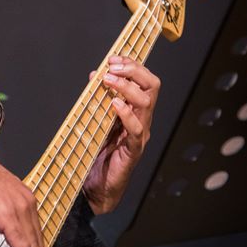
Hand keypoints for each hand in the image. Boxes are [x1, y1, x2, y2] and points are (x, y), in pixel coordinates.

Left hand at [83, 56, 159, 214]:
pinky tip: (113, 104)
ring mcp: (140, 134)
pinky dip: (125, 113)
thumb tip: (95, 75)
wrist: (96, 187)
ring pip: (146, 103)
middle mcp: (142, 120)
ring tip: (108, 80)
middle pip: (151, 86)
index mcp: (135, 111)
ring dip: (126, 87)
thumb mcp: (96, 120)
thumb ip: (98, 98)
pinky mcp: (133, 150)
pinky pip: (136, 129)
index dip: (132, 65)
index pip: (145, 80)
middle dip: (133, 70)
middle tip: (112, 66)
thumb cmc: (97, 154)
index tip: (113, 58)